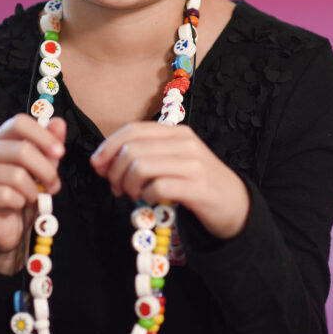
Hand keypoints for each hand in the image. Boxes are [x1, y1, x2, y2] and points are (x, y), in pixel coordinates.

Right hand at [0, 114, 65, 273]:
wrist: (7, 228)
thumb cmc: (23, 193)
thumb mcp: (41, 169)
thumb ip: (49, 146)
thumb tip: (58, 123)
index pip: (19, 123)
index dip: (43, 136)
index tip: (60, 152)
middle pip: (21, 149)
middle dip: (46, 170)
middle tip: (54, 185)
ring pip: (16, 175)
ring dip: (33, 190)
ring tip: (34, 197)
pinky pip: (5, 195)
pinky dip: (20, 202)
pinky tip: (18, 204)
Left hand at [90, 123, 249, 239]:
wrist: (235, 204)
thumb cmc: (196, 183)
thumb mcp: (173, 161)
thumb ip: (145, 155)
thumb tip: (103, 162)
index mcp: (176, 132)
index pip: (133, 129)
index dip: (108, 146)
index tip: (97, 165)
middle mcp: (185, 143)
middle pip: (133, 148)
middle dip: (115, 170)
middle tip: (115, 187)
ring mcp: (193, 164)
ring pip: (141, 166)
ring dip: (128, 184)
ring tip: (131, 194)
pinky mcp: (197, 187)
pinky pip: (158, 187)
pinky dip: (145, 196)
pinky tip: (149, 200)